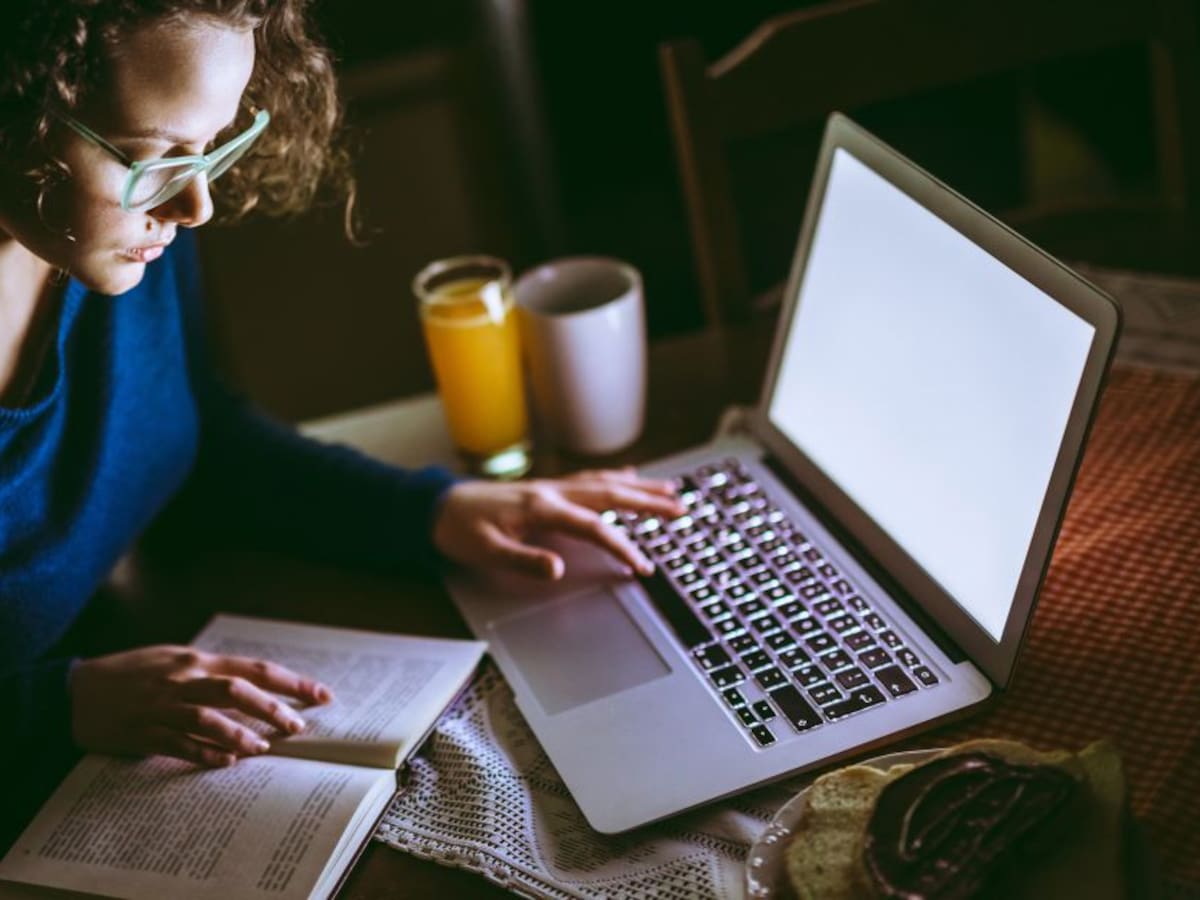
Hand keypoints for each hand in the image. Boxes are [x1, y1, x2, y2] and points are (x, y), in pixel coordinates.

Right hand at [69, 646, 333, 767]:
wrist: (77, 692)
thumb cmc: (134, 675)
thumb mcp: (176, 660)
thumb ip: (213, 672)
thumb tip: (257, 686)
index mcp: (197, 661)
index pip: (255, 669)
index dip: (291, 682)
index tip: (321, 695)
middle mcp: (184, 680)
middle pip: (237, 690)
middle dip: (273, 708)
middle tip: (298, 727)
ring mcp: (162, 707)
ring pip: (208, 718)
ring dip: (239, 735)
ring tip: (263, 748)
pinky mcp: (143, 732)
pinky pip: (178, 744)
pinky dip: (204, 754)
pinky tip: (226, 763)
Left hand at [432, 467, 685, 579]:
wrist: (435, 506)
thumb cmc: (458, 529)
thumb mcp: (485, 551)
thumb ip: (523, 560)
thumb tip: (558, 568)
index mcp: (541, 507)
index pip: (593, 526)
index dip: (620, 546)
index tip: (641, 567)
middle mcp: (551, 492)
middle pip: (610, 494)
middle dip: (648, 503)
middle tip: (681, 510)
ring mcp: (550, 487)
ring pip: (605, 483)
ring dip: (639, 487)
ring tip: (670, 492)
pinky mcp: (546, 488)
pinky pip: (590, 479)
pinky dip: (614, 478)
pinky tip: (629, 477)